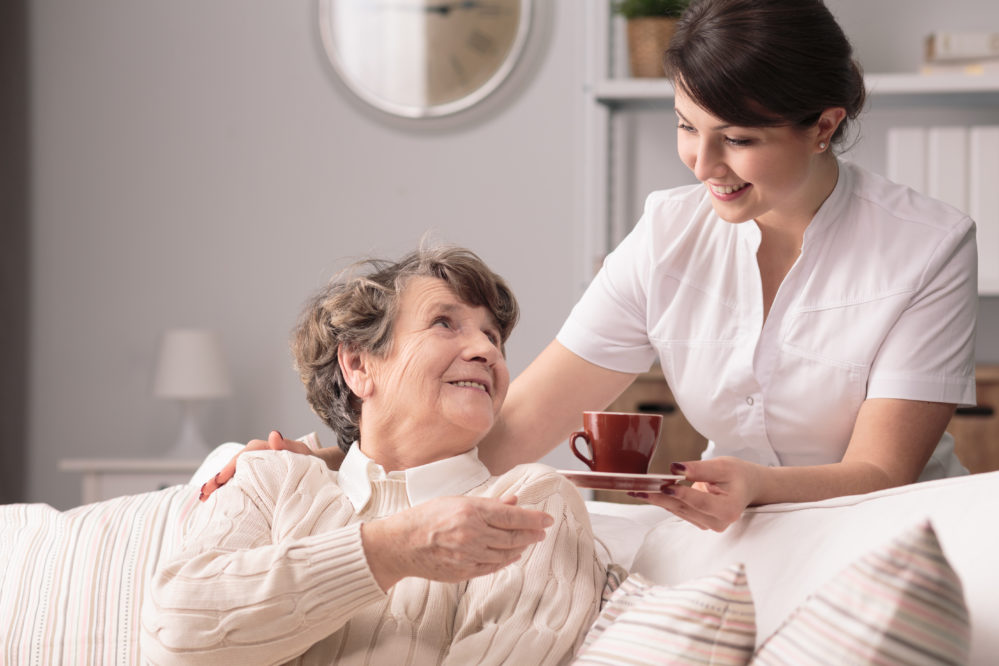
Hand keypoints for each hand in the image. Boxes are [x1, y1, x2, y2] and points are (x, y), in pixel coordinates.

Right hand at [199, 430, 327, 500]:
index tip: (219, 480)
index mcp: (268, 449)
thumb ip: (289, 446)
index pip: (244, 456)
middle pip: (235, 465)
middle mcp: (260, 455)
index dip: (230, 467)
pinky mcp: (261, 477)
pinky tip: (218, 500)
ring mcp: (259, 467)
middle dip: (218, 478)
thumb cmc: (311, 462)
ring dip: (219, 484)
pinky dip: (230, 489)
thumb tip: (273, 435)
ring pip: (236, 474)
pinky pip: (242, 481)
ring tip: (204, 498)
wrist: (321, 468)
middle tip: (204, 492)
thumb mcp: (303, 455)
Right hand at [360, 494, 552, 589]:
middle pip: (513, 537)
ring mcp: (468, 555)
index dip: (533, 518)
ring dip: (520, 548)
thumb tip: (514, 501)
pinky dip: (505, 561)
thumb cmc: (426, 517)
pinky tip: (511, 555)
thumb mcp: (457, 501)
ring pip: (505, 554)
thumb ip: (488, 504)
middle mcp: (472, 534)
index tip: (547, 519)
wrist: (401, 544)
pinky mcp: (463, 572)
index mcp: (471, 512)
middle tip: (542, 531)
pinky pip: (491, 567)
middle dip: (532, 534)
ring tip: (528, 542)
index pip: (512, 516)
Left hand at [634, 457, 762, 531]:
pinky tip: (646, 493)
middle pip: (684, 508)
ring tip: (634, 490)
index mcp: (728, 509)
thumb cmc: (738, 474)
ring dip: (655, 500)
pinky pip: (678, 510)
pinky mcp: (699, 521)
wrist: (748, 487)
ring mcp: (708, 525)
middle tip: (636, 489)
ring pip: (678, 510)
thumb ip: (699, 469)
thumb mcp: (723, 466)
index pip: (701, 501)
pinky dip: (663, 500)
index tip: (665, 484)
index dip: (682, 493)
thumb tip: (675, 468)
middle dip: (659, 497)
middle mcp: (718, 522)